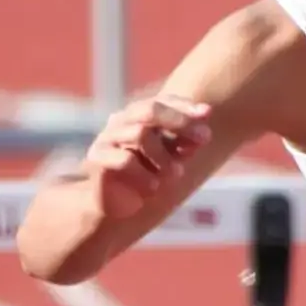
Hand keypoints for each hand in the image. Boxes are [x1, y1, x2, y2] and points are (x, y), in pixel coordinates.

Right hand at [74, 96, 211, 221]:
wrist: (113, 204)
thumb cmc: (145, 177)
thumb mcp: (170, 159)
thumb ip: (184, 145)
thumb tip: (206, 132)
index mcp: (137, 116)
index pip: (162, 101)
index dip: (185, 106)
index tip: (207, 113)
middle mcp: (121, 121)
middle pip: (149, 110)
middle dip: (180, 121)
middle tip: (205, 138)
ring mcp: (107, 138)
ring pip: (140, 134)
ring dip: (165, 156)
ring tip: (177, 174)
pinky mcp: (98, 159)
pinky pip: (124, 160)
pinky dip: (144, 175)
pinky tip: (154, 187)